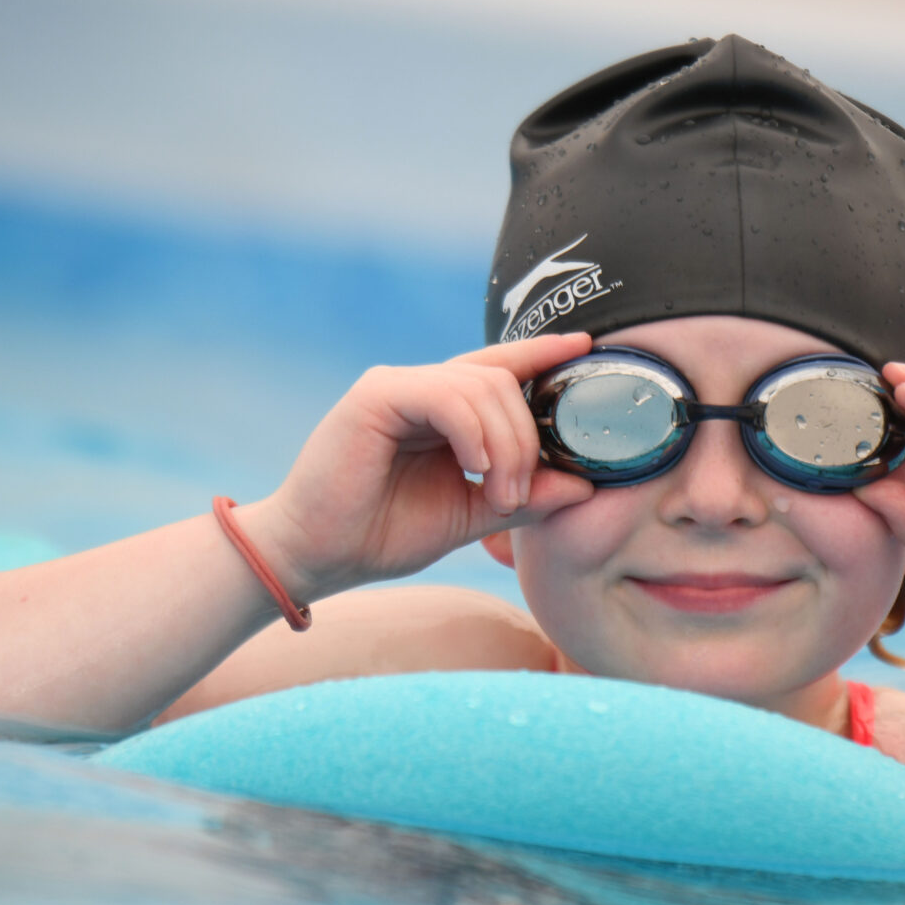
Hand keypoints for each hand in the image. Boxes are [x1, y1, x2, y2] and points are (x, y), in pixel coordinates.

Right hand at [255, 334, 596, 596]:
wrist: (317, 555)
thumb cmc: (383, 533)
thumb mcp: (471, 516)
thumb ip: (524, 498)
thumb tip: (584, 485)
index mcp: (443, 410)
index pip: (502, 367)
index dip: (543, 354)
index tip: (587, 349)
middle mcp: (422, 388)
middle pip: (504, 382)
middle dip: (526, 441)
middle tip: (518, 498)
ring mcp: (397, 385)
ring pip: (482, 387)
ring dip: (505, 447)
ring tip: (499, 496)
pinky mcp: (376, 395)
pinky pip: (447, 397)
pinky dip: (473, 433)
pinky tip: (475, 470)